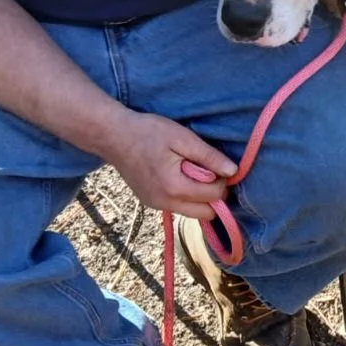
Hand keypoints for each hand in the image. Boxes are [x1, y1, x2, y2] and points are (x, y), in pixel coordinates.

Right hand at [100, 111, 237, 219]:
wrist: (113, 136)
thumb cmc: (148, 132)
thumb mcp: (182, 138)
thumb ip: (209, 156)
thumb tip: (233, 171)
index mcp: (175, 187)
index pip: (214, 196)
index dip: (223, 181)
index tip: (218, 165)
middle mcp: (165, 203)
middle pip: (205, 214)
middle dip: (214, 195)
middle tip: (209, 172)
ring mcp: (156, 205)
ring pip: (192, 213)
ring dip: (200, 198)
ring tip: (194, 172)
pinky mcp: (150, 202)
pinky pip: (178, 207)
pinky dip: (186, 197)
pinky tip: (180, 176)